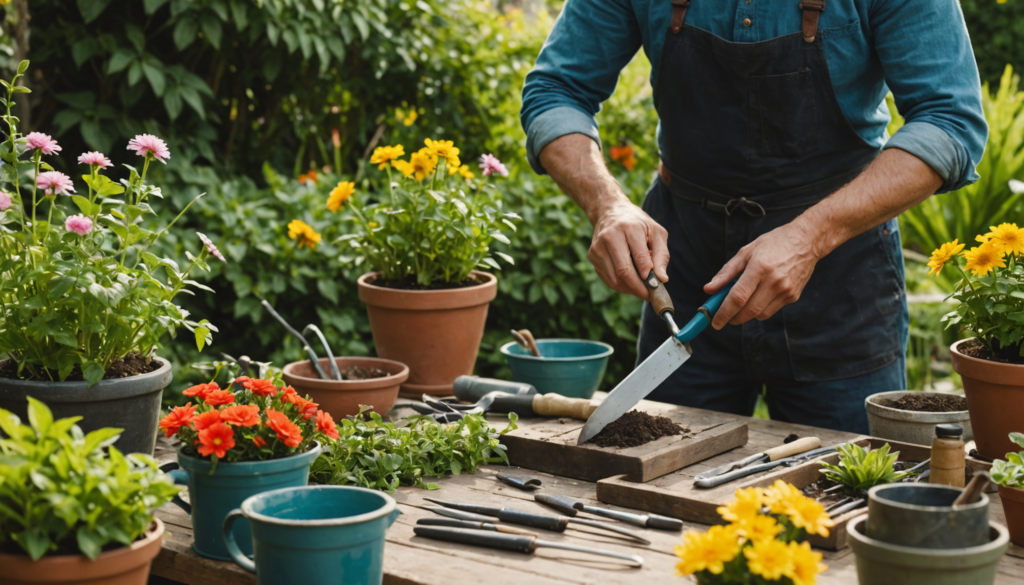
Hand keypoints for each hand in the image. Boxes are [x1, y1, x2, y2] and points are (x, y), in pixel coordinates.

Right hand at [588, 199, 669, 299]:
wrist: (610, 211)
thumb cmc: (637, 223)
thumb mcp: (656, 232)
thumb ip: (661, 255)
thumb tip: (662, 279)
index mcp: (629, 228)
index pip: (639, 258)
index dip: (648, 277)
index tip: (656, 287)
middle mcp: (610, 236)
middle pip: (624, 271)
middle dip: (638, 288)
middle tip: (648, 295)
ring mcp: (598, 247)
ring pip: (614, 279)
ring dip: (629, 288)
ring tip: (640, 288)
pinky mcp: (592, 255)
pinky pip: (607, 278)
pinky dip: (620, 285)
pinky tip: (629, 281)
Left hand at [704, 222, 825, 327]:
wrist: (807, 241)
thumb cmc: (775, 243)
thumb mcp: (746, 251)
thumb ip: (727, 272)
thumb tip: (709, 289)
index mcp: (760, 267)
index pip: (738, 297)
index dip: (724, 312)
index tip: (715, 321)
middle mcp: (774, 281)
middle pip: (748, 311)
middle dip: (732, 318)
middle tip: (723, 317)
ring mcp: (786, 290)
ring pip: (759, 315)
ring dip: (745, 315)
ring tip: (740, 304)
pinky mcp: (793, 296)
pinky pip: (771, 310)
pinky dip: (759, 310)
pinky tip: (757, 297)